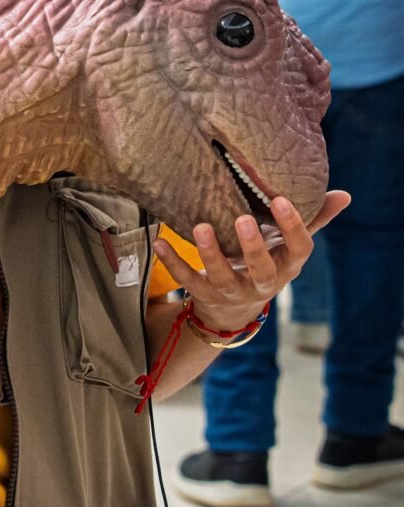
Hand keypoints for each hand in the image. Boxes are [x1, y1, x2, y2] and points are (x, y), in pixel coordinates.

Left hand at [153, 191, 350, 333]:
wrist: (232, 311)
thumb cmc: (265, 264)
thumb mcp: (288, 246)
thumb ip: (313, 220)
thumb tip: (344, 195)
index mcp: (286, 266)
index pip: (299, 249)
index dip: (293, 227)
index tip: (280, 200)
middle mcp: (262, 283)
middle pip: (261, 270)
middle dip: (253, 247)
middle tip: (243, 220)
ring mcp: (232, 292)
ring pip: (222, 278)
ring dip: (210, 253)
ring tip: (200, 227)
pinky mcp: (204, 295)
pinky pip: (187, 280)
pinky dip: (173, 262)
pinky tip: (160, 243)